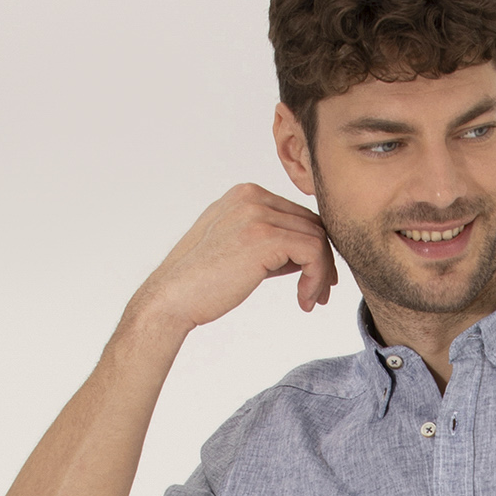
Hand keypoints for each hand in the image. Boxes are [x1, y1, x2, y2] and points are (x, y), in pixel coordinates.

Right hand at [123, 183, 337, 340]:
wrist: (172, 297)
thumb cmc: (201, 282)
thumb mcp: (239, 251)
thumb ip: (271, 244)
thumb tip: (307, 252)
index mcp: (245, 195)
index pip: (297, 215)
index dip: (314, 247)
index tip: (315, 279)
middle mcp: (252, 196)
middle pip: (312, 223)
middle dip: (323, 261)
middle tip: (320, 294)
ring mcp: (258, 213)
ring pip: (317, 238)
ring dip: (321, 274)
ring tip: (311, 300)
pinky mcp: (265, 236)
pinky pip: (314, 252)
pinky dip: (316, 278)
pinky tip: (304, 300)